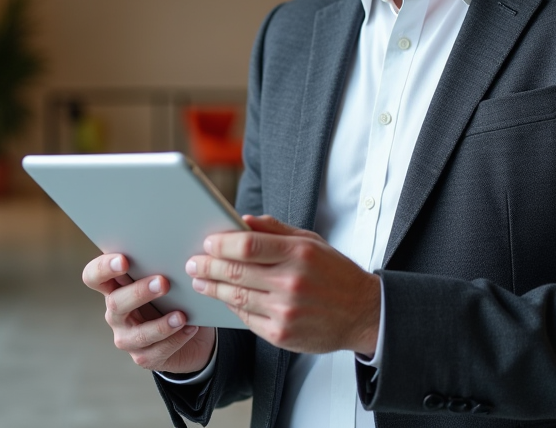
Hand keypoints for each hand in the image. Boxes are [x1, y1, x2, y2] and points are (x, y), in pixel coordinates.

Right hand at [82, 253, 217, 373]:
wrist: (190, 331)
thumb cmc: (175, 295)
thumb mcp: (167, 277)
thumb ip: (162, 264)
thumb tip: (176, 247)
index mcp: (115, 287)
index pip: (94, 276)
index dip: (103, 268)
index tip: (124, 260)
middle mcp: (116, 312)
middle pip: (115, 303)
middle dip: (139, 292)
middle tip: (164, 282)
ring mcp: (126, 336)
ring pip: (137, 334)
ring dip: (161, 324)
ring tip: (182, 315)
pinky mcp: (143, 356)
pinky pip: (157, 350)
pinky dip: (176, 338)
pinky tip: (191, 327)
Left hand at [185, 214, 380, 355]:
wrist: (362, 314)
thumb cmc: (335, 274)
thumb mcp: (312, 242)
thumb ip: (276, 230)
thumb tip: (244, 220)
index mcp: (299, 253)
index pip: (249, 245)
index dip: (222, 243)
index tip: (207, 242)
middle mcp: (291, 282)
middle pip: (236, 272)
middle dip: (208, 266)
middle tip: (193, 262)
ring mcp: (285, 311)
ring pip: (236, 297)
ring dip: (212, 287)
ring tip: (200, 280)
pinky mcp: (281, 334)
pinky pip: (246, 318)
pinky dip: (231, 307)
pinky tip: (222, 299)